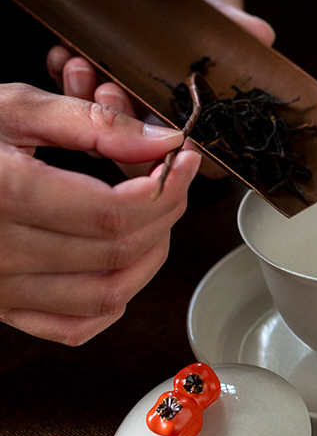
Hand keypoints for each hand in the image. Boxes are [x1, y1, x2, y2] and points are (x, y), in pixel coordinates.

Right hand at [0, 82, 200, 345]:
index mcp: (4, 195)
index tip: (180, 160)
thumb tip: (160, 140)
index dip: (163, 188)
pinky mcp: (1, 307)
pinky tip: (117, 264)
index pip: (113, 212)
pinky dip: (110, 301)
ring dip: (147, 257)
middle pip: (118, 251)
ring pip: (106, 295)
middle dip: (162, 212)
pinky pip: (73, 326)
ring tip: (151, 216)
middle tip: (168, 178)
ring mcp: (0, 287)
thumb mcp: (9, 108)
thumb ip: (90, 123)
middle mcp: (1, 251)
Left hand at [47, 0, 274, 177]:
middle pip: (142, 156)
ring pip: (103, 135)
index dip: (179, 150)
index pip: (199, 156)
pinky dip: (65, 82)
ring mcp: (128, 111)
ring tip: (80, 67)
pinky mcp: (93, 94)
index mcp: (206, 113)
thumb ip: (231, 19)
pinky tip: (64, 56)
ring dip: (87, 104)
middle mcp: (165, 121)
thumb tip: (259, 33)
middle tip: (108, 92)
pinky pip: (72, 105)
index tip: (163, 128)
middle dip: (121, 127)